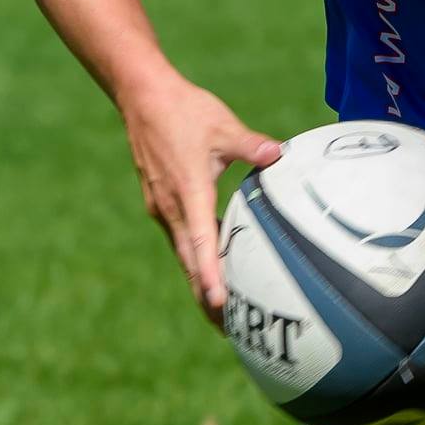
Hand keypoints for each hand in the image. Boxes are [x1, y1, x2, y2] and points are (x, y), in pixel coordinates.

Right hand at [118, 68, 282, 325]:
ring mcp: (163, 207)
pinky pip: (181, 237)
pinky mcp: (162, 201)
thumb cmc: (185, 111)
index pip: (201, 243)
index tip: (220, 303)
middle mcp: (171, 208)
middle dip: (206, 295)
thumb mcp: (223, 127)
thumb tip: (281, 154)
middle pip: (189, 262)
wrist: (143, 98)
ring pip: (184, 252)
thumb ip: (253, 146)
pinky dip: (195, 257)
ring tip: (221, 310)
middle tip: (227, 327)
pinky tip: (212, 267)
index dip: (210, 275)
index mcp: (188, 193)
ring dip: (199, 280)